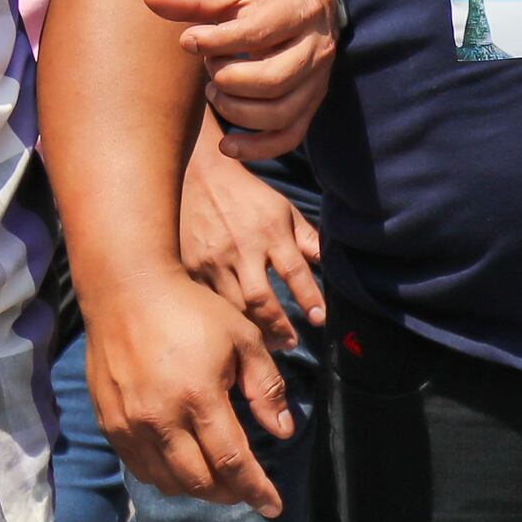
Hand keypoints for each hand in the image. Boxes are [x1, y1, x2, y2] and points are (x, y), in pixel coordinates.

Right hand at [92, 266, 290, 515]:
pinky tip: (183, 466)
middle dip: (229, 494)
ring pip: (166, 481)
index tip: (273, 507)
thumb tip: (283, 431)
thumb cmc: (191, 310)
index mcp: (198, 398)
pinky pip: (139, 467)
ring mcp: (129, 424)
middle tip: (247, 491)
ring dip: (197, 489)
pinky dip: (165, 476)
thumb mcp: (243, 338)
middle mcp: (160, 419)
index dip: (256, 489)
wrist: (126, 292)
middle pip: (199, 481)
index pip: (233, 461)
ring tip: (219, 481)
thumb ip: (266, 387)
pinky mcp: (110, 423)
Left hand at [150, 0, 338, 161]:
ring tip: (214, 93)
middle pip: (273, 79)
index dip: (216, 42)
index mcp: (298, 11)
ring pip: (280, 112)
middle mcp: (316, 48)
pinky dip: (256, 148)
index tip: (188, 41)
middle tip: (209, 68)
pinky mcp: (310, 106)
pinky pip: (289, 137)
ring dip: (236, 110)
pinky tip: (225, 144)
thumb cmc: (258, 2)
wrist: (302, 11)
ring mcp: (317, 81)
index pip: (258, 33)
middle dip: (228, 79)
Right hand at [182, 131, 327, 346]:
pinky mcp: (189, 267)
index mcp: (269, 232)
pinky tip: (235, 331)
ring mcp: (212, 260)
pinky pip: (208, 303)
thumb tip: (331, 263)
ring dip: (252, 331)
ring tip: (268, 344)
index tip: (319, 319)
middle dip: (278, 327)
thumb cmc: (248, 196)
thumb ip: (307, 239)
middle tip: (291, 343)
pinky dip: (224, 321)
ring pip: (233, 307)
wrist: (198, 176)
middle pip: (261, 299)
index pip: (294, 272)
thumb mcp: (283, 210)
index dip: (309, 298)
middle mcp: (241, 248)